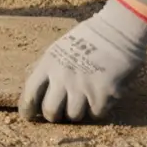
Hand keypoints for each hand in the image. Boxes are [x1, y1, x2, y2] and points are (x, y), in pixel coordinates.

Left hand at [18, 0, 146, 122]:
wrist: (119, 30)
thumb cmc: (89, 38)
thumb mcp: (59, 48)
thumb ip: (47, 68)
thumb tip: (37, 90)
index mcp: (49, 64)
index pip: (30, 94)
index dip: (27, 109)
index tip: (28, 116)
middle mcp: (63, 77)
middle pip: (50, 112)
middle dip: (54, 116)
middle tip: (60, 114)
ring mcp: (83, 87)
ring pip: (73, 116)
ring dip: (77, 112)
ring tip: (84, 101)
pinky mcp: (103, 94)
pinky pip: (96, 114)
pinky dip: (98, 109)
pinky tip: (101, 97)